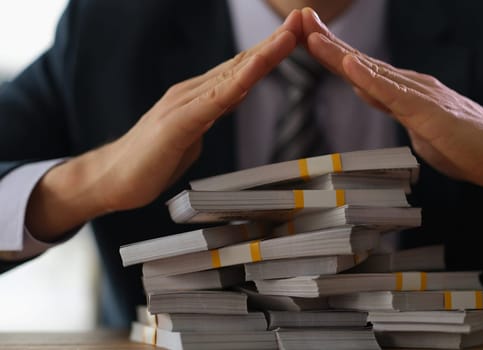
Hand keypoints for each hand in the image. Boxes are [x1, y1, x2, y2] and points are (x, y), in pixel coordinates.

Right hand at [26, 11, 301, 239]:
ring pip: (233, 75)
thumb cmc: (151, 159)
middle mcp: (193, 91)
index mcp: (199, 96)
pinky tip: (257, 66)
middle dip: (275, 42)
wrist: (111, 179)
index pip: (241, 69)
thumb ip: (211, 112)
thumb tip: (231, 99)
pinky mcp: (178, 123)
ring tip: (290, 35)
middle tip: (302, 19)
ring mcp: (184, 104)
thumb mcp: (192, 132)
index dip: (270, 51)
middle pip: (242, 63)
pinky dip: (240, 81)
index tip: (297, 35)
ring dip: (265, 54)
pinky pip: (215, 100)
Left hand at [301, 8, 482, 218]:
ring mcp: (421, 96)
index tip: (307, 36)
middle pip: (361, 62)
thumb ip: (393, 106)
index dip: (332, 52)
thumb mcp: (418, 125)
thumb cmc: (467, 145)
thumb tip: (368, 91)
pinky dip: (370, 79)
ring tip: (312, 34)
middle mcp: (411, 85)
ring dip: (339, 53)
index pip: (361, 69)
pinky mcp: (431, 113)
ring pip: (373, 72)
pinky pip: (395, 95)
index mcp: (405, 90)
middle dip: (327, 42)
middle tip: (300, 19)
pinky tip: (350, 67)